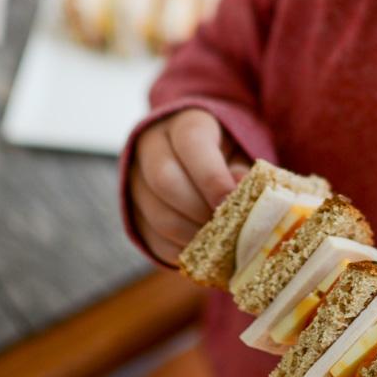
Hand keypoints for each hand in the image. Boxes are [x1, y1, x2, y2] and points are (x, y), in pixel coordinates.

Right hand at [130, 108, 250, 264]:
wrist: (190, 156)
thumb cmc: (224, 155)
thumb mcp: (238, 152)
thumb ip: (242, 170)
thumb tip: (242, 190)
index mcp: (183, 124)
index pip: (191, 142)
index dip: (211, 176)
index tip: (231, 201)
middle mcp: (151, 148)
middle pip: (165, 180)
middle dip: (200, 210)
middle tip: (227, 227)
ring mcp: (136, 181)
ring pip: (157, 215)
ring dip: (192, 236)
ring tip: (219, 243)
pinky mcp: (133, 212)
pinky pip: (152, 239)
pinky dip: (180, 252)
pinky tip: (203, 253)